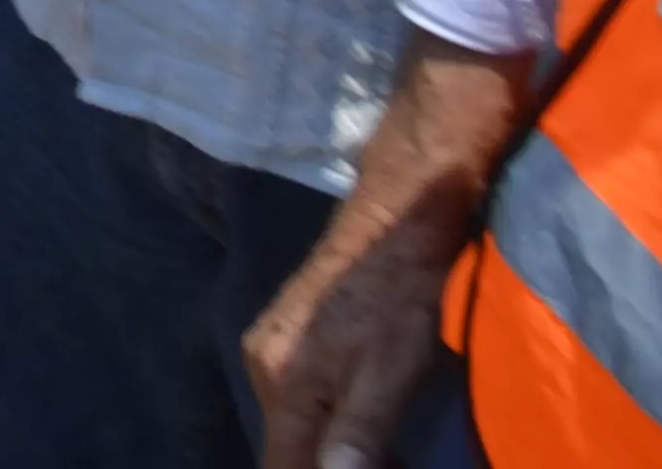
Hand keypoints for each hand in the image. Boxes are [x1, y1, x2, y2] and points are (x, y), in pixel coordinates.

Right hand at [244, 181, 469, 468]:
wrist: (396, 217)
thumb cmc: (400, 296)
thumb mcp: (392, 371)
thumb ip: (359, 433)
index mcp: (282, 382)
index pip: (281, 468)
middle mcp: (262, 365)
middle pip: (283, 448)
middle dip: (324, 468)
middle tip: (385, 465)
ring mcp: (269, 346)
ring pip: (292, 424)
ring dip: (328, 450)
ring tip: (381, 457)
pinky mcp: (284, 334)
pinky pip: (297, 399)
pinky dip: (326, 423)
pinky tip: (365, 424)